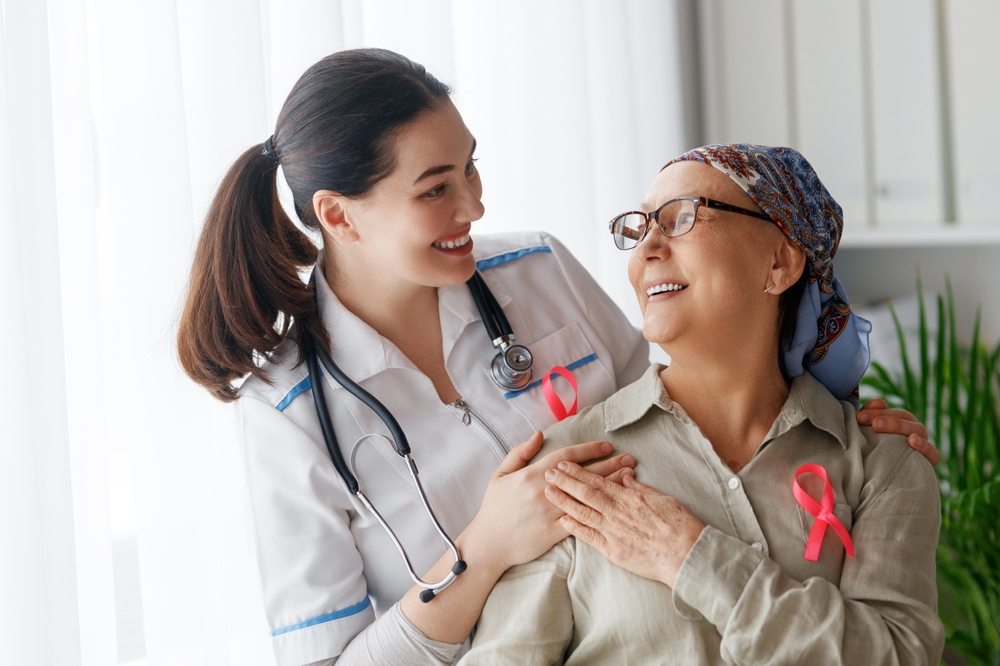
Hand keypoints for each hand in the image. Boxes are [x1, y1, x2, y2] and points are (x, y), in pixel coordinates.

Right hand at [464, 433, 635, 574]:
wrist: (488, 543)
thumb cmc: (493, 508)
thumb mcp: (500, 474)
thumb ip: (520, 452)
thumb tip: (539, 435)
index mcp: (532, 475)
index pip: (567, 457)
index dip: (589, 450)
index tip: (607, 445)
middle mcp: (544, 491)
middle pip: (583, 475)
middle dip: (609, 465)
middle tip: (629, 458)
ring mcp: (550, 512)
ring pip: (586, 496)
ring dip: (610, 485)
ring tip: (629, 477)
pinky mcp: (554, 532)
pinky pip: (581, 520)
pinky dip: (599, 511)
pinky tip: (614, 505)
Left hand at [543, 461, 703, 587]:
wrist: (685, 554)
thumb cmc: (678, 525)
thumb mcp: (661, 498)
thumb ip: (639, 489)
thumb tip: (625, 477)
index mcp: (628, 497)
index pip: (597, 481)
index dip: (578, 472)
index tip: (563, 464)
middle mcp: (616, 512)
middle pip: (585, 494)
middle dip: (564, 482)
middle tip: (548, 473)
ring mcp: (612, 531)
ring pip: (582, 513)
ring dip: (564, 501)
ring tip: (548, 492)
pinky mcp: (612, 550)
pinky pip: (588, 537)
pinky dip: (574, 528)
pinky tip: (561, 520)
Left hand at [858, 399, 940, 465]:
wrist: (874, 497)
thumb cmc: (869, 463)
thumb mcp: (866, 440)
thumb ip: (869, 419)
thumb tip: (878, 401)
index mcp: (900, 430)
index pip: (896, 413)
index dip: (880, 410)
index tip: (861, 415)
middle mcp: (912, 439)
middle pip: (908, 420)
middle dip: (889, 419)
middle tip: (871, 423)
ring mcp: (921, 452)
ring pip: (920, 432)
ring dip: (902, 427)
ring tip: (881, 426)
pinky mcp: (926, 469)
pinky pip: (934, 456)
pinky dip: (926, 447)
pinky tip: (913, 442)